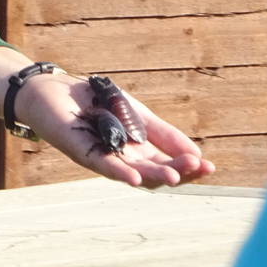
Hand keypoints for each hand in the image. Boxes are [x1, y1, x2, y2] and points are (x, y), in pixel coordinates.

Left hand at [15, 71, 213, 189]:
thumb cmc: (96, 103)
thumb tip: (198, 155)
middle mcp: (122, 160)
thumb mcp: (139, 116)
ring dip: (155, 176)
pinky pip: (103, 165)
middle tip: (198, 168)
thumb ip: (165, 134)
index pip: (167, 165)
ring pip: (133, 174)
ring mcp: (103, 158)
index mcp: (138, 152)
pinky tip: (136, 178)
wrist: (57, 88)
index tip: (210, 165)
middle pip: (154, 173)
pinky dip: (120, 173)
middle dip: (178, 171)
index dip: (188, 167)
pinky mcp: (82, 151)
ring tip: (175, 178)